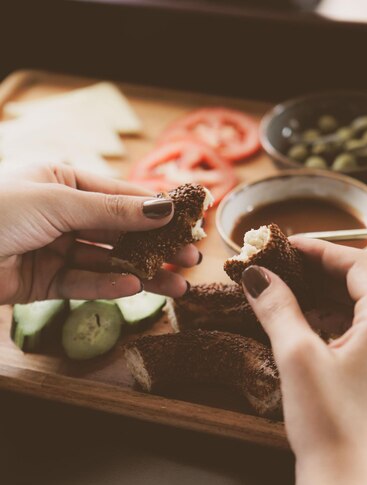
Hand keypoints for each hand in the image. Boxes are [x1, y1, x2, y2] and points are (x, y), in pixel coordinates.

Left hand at [0, 163, 200, 304]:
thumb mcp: (60, 201)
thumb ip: (113, 210)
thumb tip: (164, 207)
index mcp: (64, 181)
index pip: (121, 196)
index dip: (156, 210)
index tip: (190, 222)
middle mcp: (62, 214)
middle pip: (119, 233)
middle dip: (155, 247)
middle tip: (190, 260)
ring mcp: (54, 249)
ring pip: (107, 262)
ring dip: (141, 274)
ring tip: (177, 285)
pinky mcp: (44, 282)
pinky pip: (83, 283)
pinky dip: (107, 287)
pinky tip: (132, 288)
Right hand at [242, 238, 366, 484]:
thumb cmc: (331, 424)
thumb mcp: (297, 357)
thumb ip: (277, 308)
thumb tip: (257, 276)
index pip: (358, 263)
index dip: (319, 249)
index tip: (284, 246)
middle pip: (361, 285)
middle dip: (317, 275)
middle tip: (278, 272)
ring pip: (360, 312)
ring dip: (322, 301)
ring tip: (285, 301)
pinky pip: (363, 336)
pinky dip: (333, 326)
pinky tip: (304, 332)